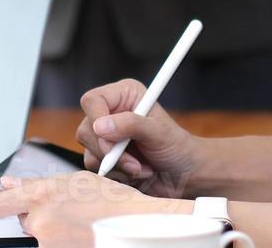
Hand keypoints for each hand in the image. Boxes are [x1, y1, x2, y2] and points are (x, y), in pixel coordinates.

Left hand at [0, 172, 186, 246]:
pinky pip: (52, 245)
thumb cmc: (115, 202)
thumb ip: (36, 183)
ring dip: (53, 231)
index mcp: (42, 195)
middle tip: (68, 212)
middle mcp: (40, 221)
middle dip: (39, 217)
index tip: (4, 204)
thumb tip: (8, 184)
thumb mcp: (76, 180)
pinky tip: (83, 234)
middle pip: (24, 221)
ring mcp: (48, 243)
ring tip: (81, 224)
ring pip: (39, 235)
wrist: (137, 225)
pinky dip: (64, 241)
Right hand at [76, 79, 201, 197]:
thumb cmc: (176, 148)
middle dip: (109, 151)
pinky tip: (135, 173)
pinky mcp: (105, 158)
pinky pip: (95, 168)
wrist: (184, 176)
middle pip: (87, 129)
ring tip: (140, 167)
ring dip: (116, 165)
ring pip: (89, 151)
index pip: (93, 101)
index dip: (96, 119)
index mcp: (124, 96)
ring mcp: (106, 137)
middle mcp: (111, 114)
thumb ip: (131, 124)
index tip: (110, 140)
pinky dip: (115, 175)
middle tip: (134, 162)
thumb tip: (100, 125)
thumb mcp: (158, 132)